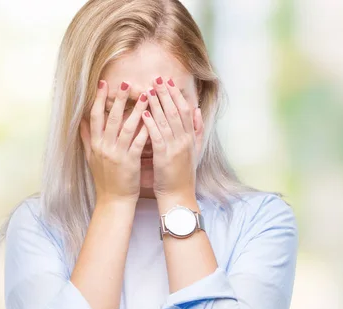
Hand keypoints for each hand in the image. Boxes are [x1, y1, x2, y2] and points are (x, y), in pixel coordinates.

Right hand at [80, 80, 149, 204]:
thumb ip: (86, 138)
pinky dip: (144, 130)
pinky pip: (137, 143)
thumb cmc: (105, 179)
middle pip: (110, 118)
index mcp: (95, 144)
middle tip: (126, 82)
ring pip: (126, 128)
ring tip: (145, 96)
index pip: (95, 116)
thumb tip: (80, 120)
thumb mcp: (91, 157)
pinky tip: (152, 119)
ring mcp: (116, 154)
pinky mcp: (129, 162)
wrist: (113, 200)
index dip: (99, 99)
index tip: (103, 84)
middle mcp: (104, 147)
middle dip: (118, 99)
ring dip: (136, 110)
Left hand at [141, 76, 203, 200]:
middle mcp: (185, 140)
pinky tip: (144, 113)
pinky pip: (158, 137)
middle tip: (157, 79)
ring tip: (148, 90)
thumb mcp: (194, 150)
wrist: (179, 195)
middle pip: (176, 112)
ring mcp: (176, 148)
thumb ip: (197, 130)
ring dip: (157, 105)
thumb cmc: (182, 174)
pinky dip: (151, 124)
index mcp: (191, 138)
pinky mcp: (165, 157)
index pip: (186, 111)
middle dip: (167, 94)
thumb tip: (198, 111)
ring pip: (167, 121)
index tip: (169, 82)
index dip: (177, 95)